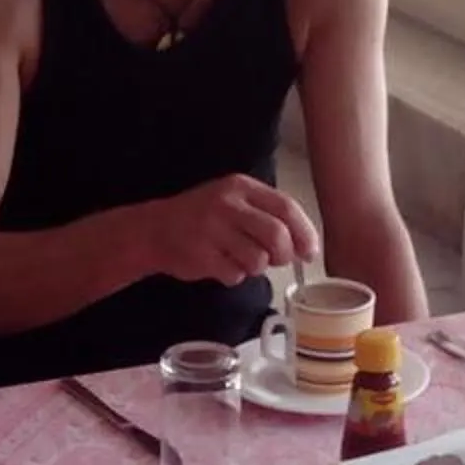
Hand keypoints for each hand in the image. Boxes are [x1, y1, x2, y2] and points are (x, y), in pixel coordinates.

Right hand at [141, 174, 319, 287]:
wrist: (154, 229)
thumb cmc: (204, 218)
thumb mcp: (234, 201)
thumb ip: (268, 215)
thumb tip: (304, 246)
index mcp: (241, 187)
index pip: (286, 208)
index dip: (304, 233)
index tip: (310, 252)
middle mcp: (227, 204)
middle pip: (276, 235)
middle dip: (284, 254)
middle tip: (277, 261)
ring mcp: (212, 230)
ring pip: (258, 259)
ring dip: (256, 267)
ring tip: (241, 260)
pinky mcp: (200, 255)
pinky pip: (235, 275)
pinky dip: (234, 277)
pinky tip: (222, 266)